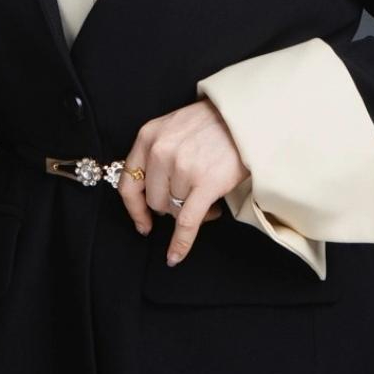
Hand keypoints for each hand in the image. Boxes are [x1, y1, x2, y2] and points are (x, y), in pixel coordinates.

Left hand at [118, 98, 248, 264]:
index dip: (134, 209)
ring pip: (174, 210)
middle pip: (154, 201)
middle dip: (172, 205)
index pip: (128, 183)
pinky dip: (180, 244)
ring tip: (207, 195)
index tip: (142, 223)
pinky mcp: (205, 183)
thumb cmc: (211, 123)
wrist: (245, 117)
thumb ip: (155, 153)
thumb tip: (149, 195)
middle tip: (191, 196)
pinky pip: (187, 223)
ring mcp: (182, 167)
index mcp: (148, 136)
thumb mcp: (172, 127)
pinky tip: (175, 256)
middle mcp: (161, 151)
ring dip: (190, 209)